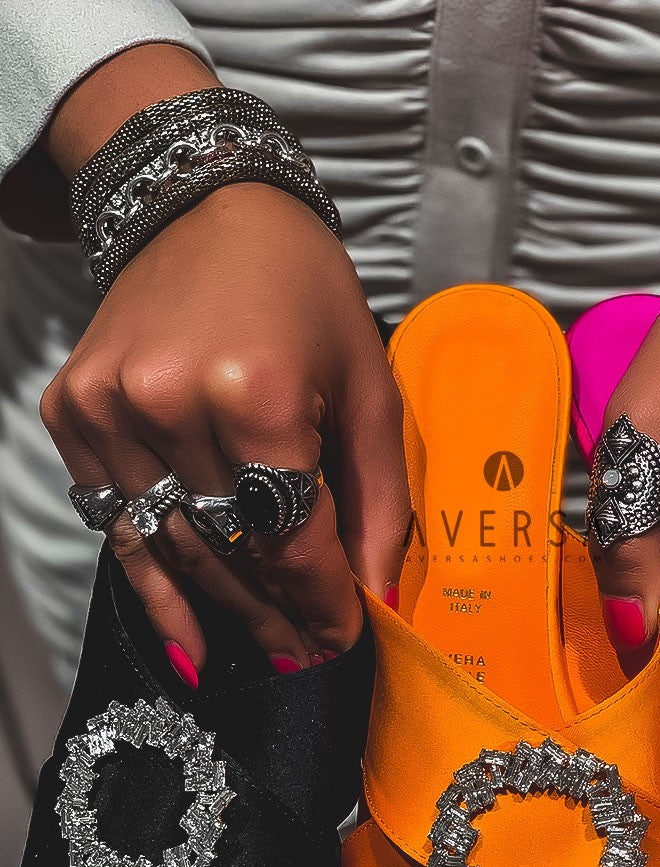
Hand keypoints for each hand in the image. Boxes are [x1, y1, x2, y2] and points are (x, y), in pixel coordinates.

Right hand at [41, 183, 410, 680]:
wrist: (205, 208)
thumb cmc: (306, 295)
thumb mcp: (368, 388)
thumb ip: (379, 499)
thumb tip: (378, 597)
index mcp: (255, 391)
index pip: (291, 535)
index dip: (322, 602)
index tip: (344, 641)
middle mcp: (171, 402)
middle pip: (231, 550)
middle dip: (278, 616)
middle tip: (308, 658)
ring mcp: (111, 409)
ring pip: (175, 548)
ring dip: (225, 610)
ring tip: (267, 651)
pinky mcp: (74, 411)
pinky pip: (117, 522)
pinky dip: (154, 584)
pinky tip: (188, 641)